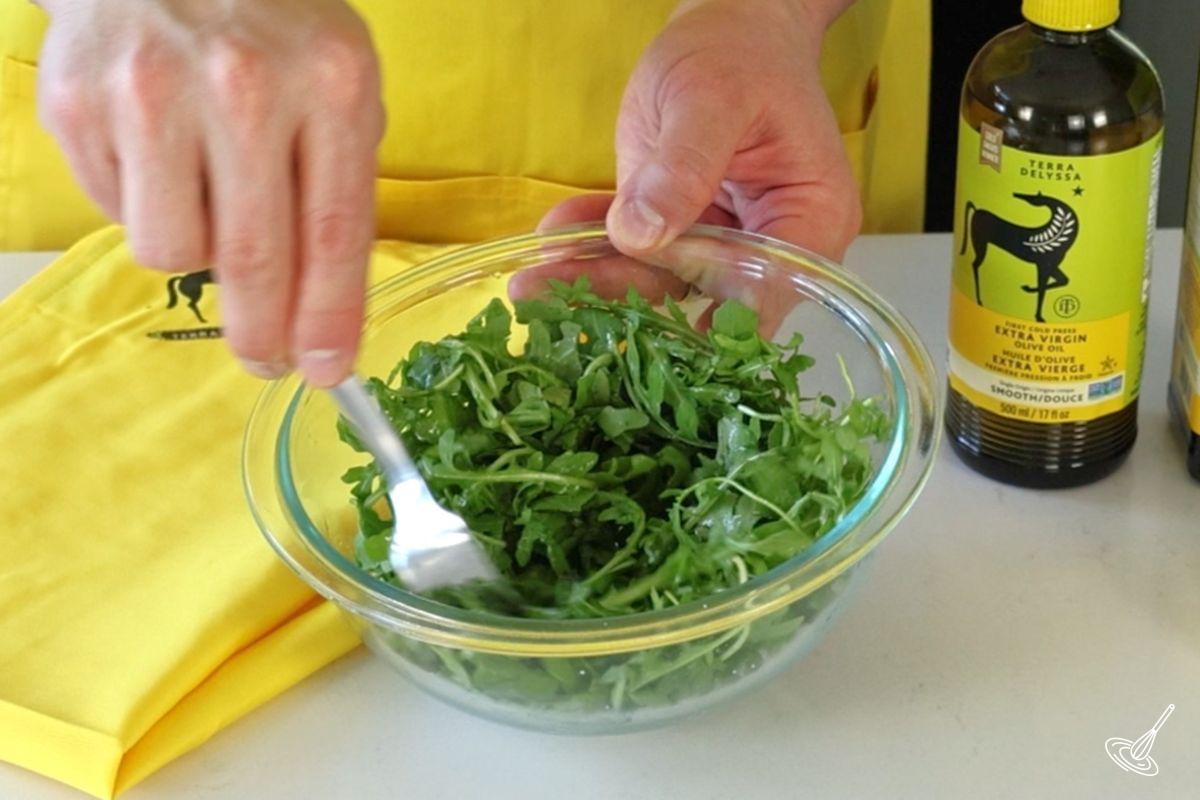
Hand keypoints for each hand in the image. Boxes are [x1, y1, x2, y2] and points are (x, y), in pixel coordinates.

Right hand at [36, 0, 384, 384]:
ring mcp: (150, 91)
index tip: (326, 372)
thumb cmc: (272, 32)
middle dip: (262, 334)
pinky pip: (118, 212)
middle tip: (267, 360)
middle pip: (253, 259)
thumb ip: (340, 186)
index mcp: (329, 82)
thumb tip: (322, 315)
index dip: (329, 318)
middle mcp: (242, 86)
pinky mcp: (79, 102)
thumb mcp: (340, 85)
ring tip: (207, 200)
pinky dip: (146, 207)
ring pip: (173, 250)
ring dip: (196, 252)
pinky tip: (161, 157)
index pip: (335, 232)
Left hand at [528, 0, 859, 309]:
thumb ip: (683, 167)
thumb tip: (640, 234)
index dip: (708, 327)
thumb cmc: (742, 56)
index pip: (763, 294)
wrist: (728, 31)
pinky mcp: (673, 228)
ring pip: (655, 277)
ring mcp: (716, 242)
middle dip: (624, 299)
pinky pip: (629, 248)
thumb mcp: (712, 99)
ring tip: (530, 284)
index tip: (646, 340)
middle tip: (549, 304)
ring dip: (591, 277)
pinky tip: (552, 238)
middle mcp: (765, 248)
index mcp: (807, 222)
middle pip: (699, 293)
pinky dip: (587, 243)